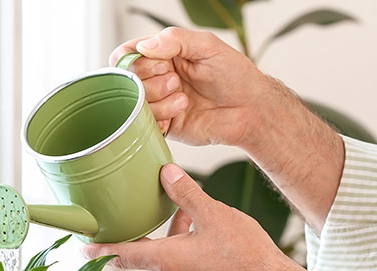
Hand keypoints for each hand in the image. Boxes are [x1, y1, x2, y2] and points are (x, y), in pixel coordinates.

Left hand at [82, 163, 286, 270]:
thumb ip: (185, 193)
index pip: (121, 255)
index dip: (99, 250)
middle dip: (152, 229)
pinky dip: (190, 248)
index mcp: (166, 259)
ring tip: (194, 214)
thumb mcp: (213, 213)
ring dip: (176, 236)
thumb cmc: (245, 254)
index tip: (82, 249)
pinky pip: (187, 266)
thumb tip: (165, 173)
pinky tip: (209, 234)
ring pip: (171, 256)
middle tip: (155, 209)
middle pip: (149, 250)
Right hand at [110, 27, 264, 146]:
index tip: (160, 64)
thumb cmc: (234, 75)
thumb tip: (144, 46)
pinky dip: (162, 118)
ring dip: (160, 100)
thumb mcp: (207, 46)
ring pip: (135, 104)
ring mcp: (159, 103)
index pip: (127, 54)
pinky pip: (146, 124)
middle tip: (177, 82)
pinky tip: (181, 112)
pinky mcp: (165, 126)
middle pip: (128, 80)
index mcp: (163, 55)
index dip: (135, 61)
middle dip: (152, 81)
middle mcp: (156, 78)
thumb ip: (175, 39)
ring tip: (184, 99)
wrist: (250, 109)